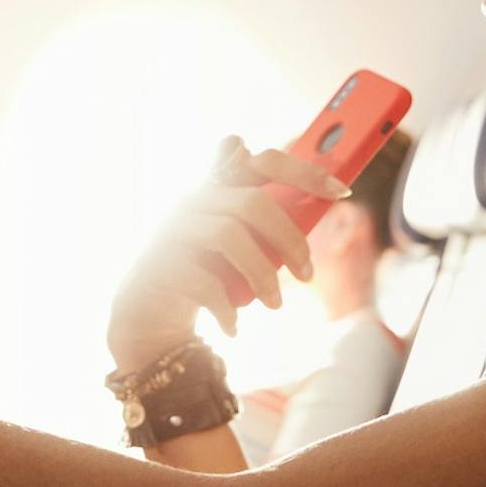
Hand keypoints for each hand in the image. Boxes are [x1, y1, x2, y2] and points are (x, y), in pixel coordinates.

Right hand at [106, 136, 348, 376]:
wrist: (145, 310)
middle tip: (306, 273)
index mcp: (216, 188)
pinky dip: (227, 308)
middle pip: (253, 202)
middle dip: (289, 239)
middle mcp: (192, 201)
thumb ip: (261, 215)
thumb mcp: (233, 241)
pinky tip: (234, 325)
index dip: (304, 171)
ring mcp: (172, 231)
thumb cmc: (202, 270)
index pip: (262, 161)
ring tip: (275, 304)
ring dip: (263, 275)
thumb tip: (313, 198)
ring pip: (229, 236)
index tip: (340, 191)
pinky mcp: (160, 266)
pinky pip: (204, 281)